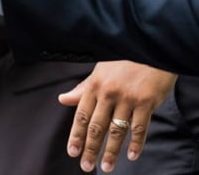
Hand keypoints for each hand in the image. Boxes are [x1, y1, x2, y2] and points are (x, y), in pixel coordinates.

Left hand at [58, 61, 176, 172]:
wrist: (148, 48)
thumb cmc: (123, 60)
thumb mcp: (99, 71)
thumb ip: (82, 89)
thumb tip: (62, 99)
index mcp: (94, 86)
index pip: (82, 116)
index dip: (76, 135)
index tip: (72, 151)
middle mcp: (108, 94)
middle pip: (97, 127)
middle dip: (90, 149)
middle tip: (86, 166)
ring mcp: (127, 99)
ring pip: (116, 131)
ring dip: (111, 152)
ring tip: (107, 167)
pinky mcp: (146, 102)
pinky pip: (140, 127)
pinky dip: (136, 143)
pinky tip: (132, 156)